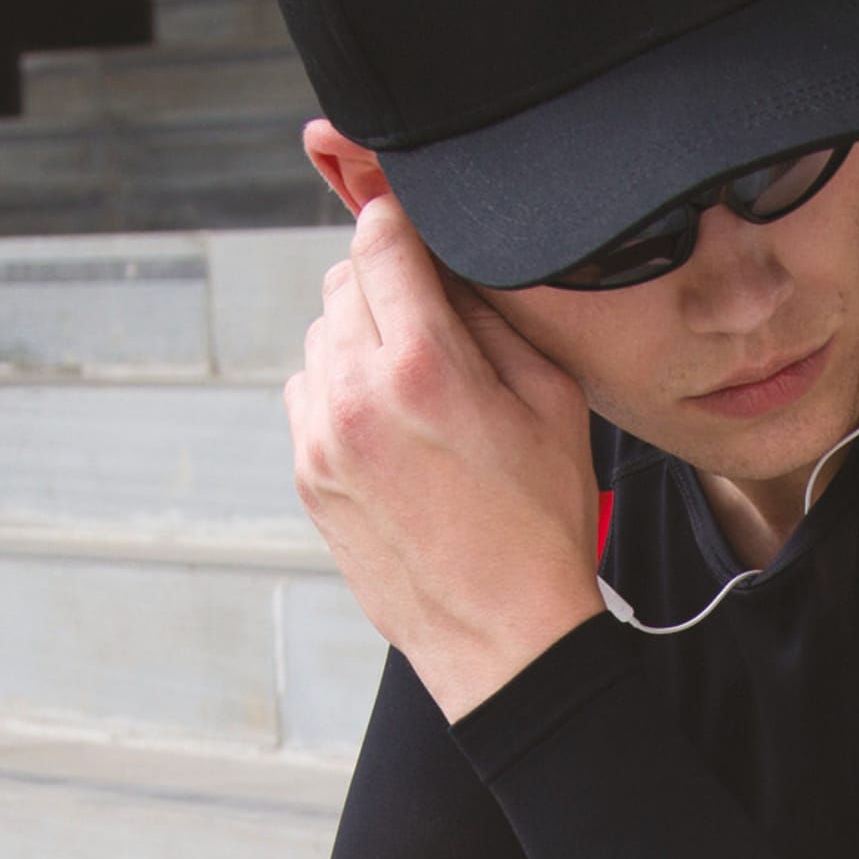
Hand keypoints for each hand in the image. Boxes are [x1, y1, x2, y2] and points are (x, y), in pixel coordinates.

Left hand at [284, 176, 604, 719]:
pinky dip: (338, 389)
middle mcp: (356, 395)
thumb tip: (451, 271)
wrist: (506, 640)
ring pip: (318, 336)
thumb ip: (493, 319)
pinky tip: (389, 424)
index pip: (379, 238)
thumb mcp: (552, 403)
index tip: (416, 224)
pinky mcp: (306, 478)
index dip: (399, 219)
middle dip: (383, 281)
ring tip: (414, 380)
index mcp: (422, 366)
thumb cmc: (542, 528)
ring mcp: (320, 440)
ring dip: (357, 336)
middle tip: (430, 312)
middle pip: (341, 280)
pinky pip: (306, 395)